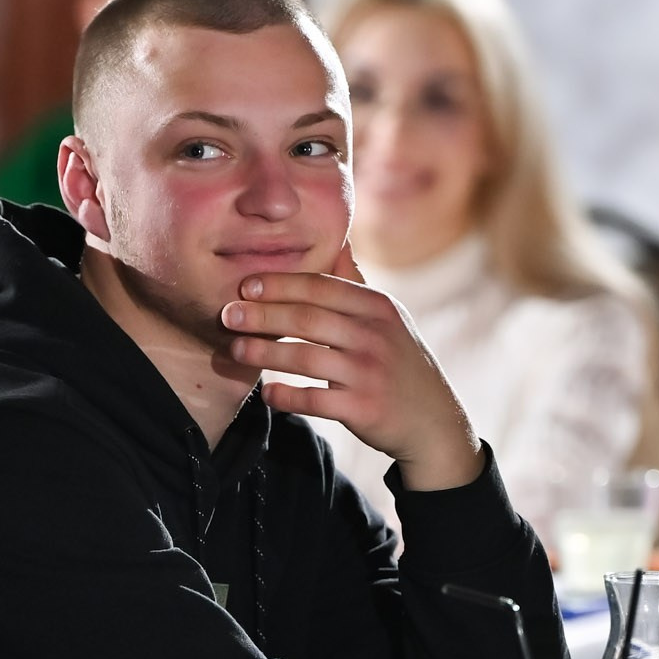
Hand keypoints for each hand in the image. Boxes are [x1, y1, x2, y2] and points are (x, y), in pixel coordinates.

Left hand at [221, 245, 481, 491]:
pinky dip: (287, 396)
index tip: (245, 285)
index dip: (280, 284)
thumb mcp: (388, 317)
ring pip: (306, 358)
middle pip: (308, 319)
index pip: (321, 287)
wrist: (432, 420)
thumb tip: (338, 238)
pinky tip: (265, 393)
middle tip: (227, 315)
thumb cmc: (398, 361)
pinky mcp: (363, 408)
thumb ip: (356, 282)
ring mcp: (369, 372)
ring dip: (265, 353)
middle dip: (262, 316)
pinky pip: (316, 400)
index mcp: (377, 307)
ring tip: (235, 350)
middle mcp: (375, 336)